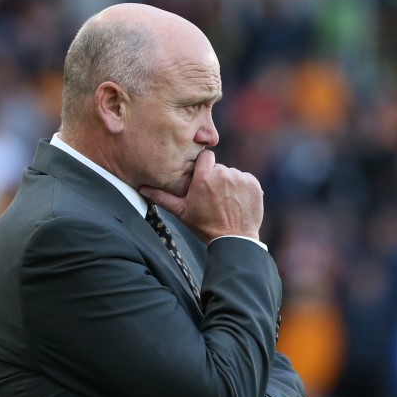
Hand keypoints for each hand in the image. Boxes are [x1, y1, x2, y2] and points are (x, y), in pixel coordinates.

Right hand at [140, 150, 263, 243]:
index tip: (204, 177)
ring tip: (227, 203)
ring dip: (230, 185)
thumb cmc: (205, 226)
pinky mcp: (253, 184)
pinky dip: (244, 189)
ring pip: (233, 175)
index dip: (205, 166)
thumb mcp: (181, 212)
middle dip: (217, 179)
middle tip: (215, 198)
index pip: (206, 157)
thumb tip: (142, 188)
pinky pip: (247, 180)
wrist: (234, 240)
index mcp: (203, 178)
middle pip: (219, 168)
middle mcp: (222, 174)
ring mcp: (239, 179)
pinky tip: (238, 203)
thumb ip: (162, 197)